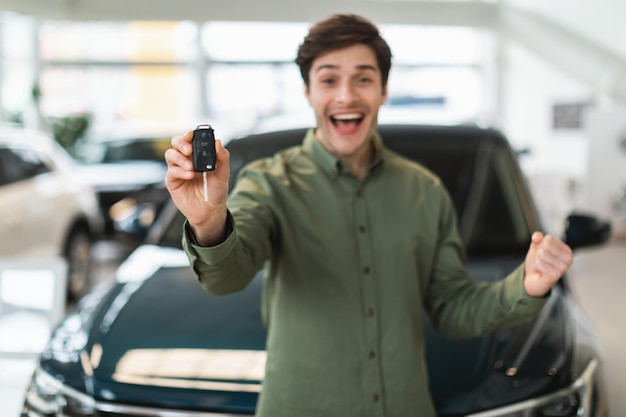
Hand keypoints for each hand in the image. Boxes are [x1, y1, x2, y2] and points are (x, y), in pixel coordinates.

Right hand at [164, 129, 229, 244]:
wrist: (210, 210)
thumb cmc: (216, 191)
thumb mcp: (223, 173)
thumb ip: (222, 157)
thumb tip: (218, 142)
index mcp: (198, 154)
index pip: (190, 139)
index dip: (189, 134)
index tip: (192, 133)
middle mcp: (186, 159)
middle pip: (176, 143)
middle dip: (181, 143)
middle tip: (189, 150)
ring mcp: (178, 169)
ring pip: (170, 155)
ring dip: (180, 158)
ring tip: (191, 167)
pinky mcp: (172, 181)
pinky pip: (172, 171)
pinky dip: (180, 171)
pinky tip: (190, 175)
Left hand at [523, 231, 572, 296]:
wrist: (534, 278)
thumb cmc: (538, 262)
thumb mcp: (537, 247)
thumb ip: (537, 238)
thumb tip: (537, 237)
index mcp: (566, 250)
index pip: (549, 239)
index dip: (540, 244)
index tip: (543, 252)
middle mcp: (568, 259)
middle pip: (545, 246)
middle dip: (538, 252)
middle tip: (541, 260)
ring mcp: (563, 268)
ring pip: (542, 253)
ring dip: (537, 259)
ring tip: (541, 265)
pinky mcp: (555, 276)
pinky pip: (539, 263)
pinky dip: (536, 266)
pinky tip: (540, 271)